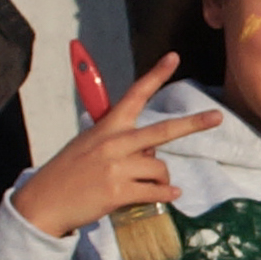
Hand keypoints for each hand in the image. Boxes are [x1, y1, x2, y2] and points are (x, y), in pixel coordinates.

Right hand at [11, 52, 208, 238]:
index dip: (156, 75)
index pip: (135, 94)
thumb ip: (118, 142)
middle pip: (163, 131)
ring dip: (161, 179)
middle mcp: (114, 143)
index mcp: (107, 126)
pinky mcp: (118, 192)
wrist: (44, 202)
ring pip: (160, 169)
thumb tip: (149, 152)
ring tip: (149, 185)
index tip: (174, 57)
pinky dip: (165, 195)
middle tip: (217, 117)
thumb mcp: (88, 145)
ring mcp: (117, 167)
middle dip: (194, 124)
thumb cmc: (67, 172)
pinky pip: (155, 192)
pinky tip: (167, 196)